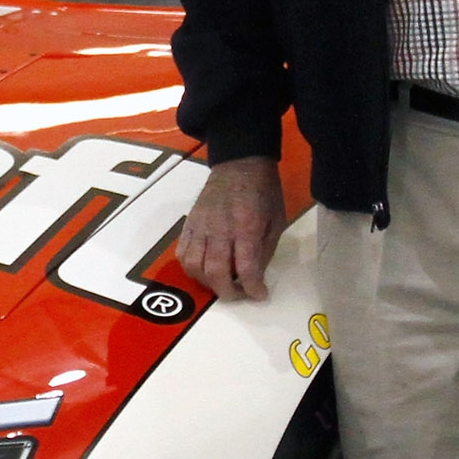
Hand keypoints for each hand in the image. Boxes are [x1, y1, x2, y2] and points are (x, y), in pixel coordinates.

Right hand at [177, 156, 287, 301]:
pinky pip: (182, 253)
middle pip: (215, 273)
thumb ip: (264, 250)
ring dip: (208, 282)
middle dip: (228, 292)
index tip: (260, 295)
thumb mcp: (276, 220)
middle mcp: (220, 229)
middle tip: (240, 293)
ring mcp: (200, 226)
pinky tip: (204, 268)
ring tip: (221, 281)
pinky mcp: (189, 223)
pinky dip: (192, 268)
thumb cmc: (264, 192)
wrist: (240, 163)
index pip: (246, 268)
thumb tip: (254, 276)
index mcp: (247, 227)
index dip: (253, 289)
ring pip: (194, 266)